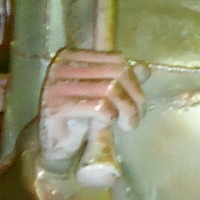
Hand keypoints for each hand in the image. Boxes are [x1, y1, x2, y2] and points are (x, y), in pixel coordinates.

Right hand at [38, 49, 145, 167]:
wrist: (54, 144)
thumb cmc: (79, 117)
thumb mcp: (103, 95)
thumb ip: (121, 79)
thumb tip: (145, 68)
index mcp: (72, 56)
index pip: (116, 59)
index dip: (135, 81)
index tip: (138, 102)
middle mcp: (61, 66)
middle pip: (116, 74)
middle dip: (134, 97)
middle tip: (135, 118)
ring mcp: (56, 86)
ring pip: (110, 89)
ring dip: (127, 110)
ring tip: (128, 124)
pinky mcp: (56, 107)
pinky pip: (97, 107)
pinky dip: (111, 116)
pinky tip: (109, 124)